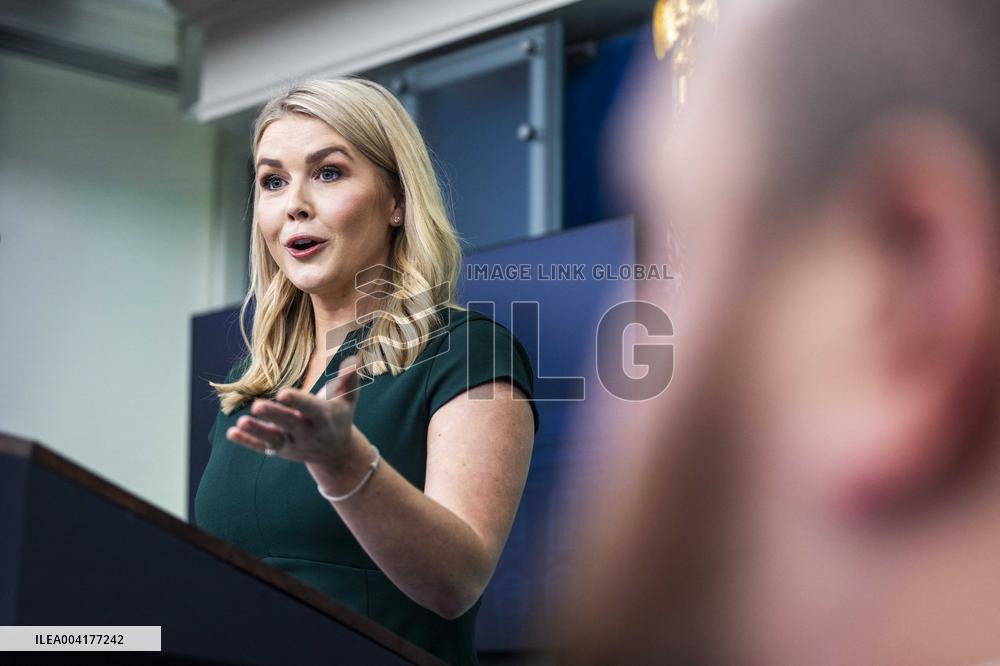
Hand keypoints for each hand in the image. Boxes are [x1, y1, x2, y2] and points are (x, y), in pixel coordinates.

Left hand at [226, 355, 361, 465]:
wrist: (336, 454)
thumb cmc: (340, 417)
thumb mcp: (348, 400)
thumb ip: (349, 380)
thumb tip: (354, 359)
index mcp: (323, 417)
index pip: (309, 408)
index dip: (297, 401)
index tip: (284, 393)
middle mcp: (307, 432)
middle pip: (289, 424)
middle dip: (273, 416)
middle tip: (256, 406)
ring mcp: (293, 444)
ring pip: (273, 439)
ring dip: (257, 432)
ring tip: (240, 422)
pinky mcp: (280, 451)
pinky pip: (262, 447)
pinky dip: (247, 442)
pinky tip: (232, 433)